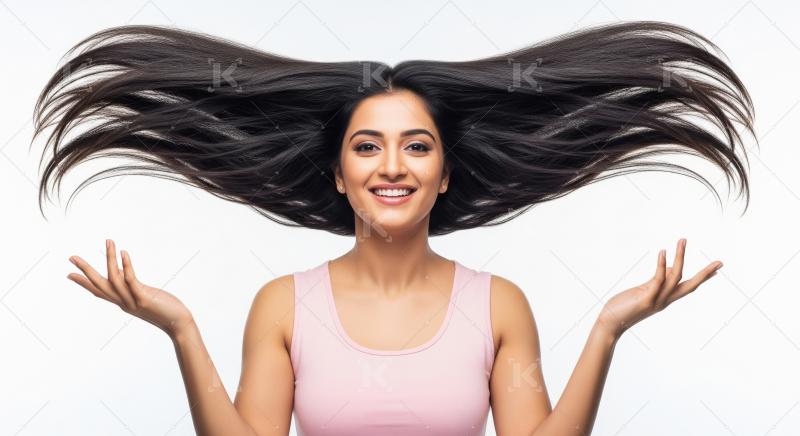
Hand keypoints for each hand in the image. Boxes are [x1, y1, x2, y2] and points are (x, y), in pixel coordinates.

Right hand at [67, 239, 194, 337]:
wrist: (178, 324)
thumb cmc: (164, 309)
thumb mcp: (143, 296)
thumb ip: (131, 286)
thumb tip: (121, 272)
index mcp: (122, 302)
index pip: (99, 292)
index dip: (84, 283)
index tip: (69, 274)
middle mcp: (124, 302)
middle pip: (99, 285)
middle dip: (86, 271)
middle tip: (72, 257)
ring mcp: (132, 301)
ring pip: (114, 278)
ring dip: (110, 258)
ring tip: (109, 241)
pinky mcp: (144, 299)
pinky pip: (131, 280)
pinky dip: (126, 266)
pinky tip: (124, 253)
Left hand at [597, 238, 722, 338]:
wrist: (610, 323)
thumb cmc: (624, 306)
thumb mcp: (644, 291)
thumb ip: (657, 280)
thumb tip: (671, 267)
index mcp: (665, 298)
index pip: (688, 287)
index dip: (703, 278)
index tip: (717, 269)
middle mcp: (664, 300)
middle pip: (690, 285)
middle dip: (705, 273)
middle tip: (720, 262)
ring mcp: (657, 300)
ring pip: (675, 277)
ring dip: (680, 257)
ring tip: (682, 240)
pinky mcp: (646, 299)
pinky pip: (657, 280)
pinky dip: (661, 265)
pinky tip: (662, 252)